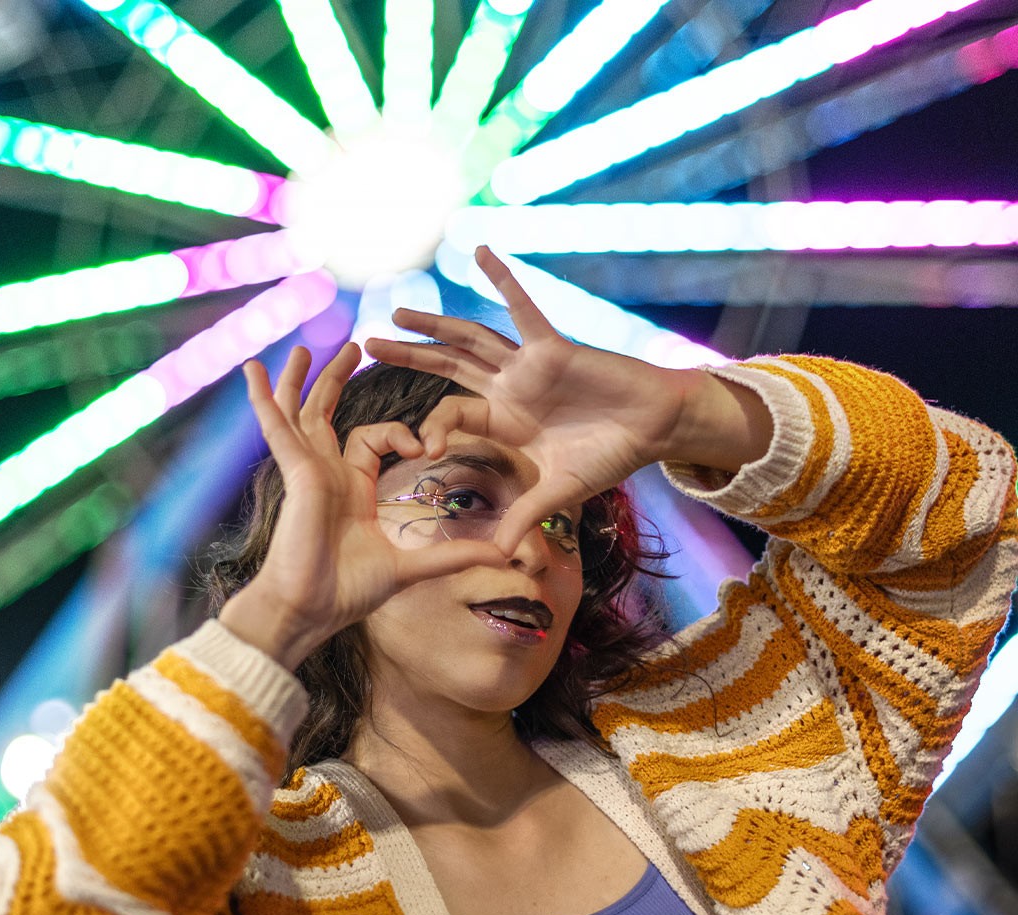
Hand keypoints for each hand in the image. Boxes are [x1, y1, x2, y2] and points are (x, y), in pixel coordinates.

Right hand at [219, 343, 504, 667]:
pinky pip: (278, 428)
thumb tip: (503, 558)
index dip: (401, 433)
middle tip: (354, 347)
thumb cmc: (349, 592)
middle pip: (329, 415)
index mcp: (351, 489)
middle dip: (339, 379)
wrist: (312, 609)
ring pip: (302, 412)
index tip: (425, 446)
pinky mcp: (296, 473)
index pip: (372, 440)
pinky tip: (253, 369)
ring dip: (303, 379)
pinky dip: (264, 399)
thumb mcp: (412, 567)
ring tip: (302, 347)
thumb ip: (455, 555)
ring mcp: (307, 471)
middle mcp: (327, 475)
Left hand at [364, 247, 770, 553]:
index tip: (423, 449)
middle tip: (366, 344)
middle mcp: (509, 387)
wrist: (654, 428)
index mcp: (505, 420)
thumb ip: (524, 516)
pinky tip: (479, 253)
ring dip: (436, 324)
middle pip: (448, 367)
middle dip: (409, 356)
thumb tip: (495, 554)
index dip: (434, 429)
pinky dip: (504, 281)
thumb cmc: (611, 455)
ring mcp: (528, 365)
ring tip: (400, 310)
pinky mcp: (552, 347)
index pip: (453, 416)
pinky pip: (523, 309)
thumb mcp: (559, 491)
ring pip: (472, 338)